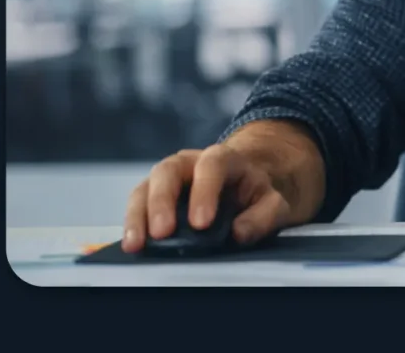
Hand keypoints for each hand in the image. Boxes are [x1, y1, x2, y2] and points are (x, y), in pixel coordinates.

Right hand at [122, 142, 298, 252]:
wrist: (243, 183)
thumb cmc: (255, 192)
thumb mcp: (272, 202)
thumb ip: (261, 217)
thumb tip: (238, 233)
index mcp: (222, 158)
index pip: (211, 166)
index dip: (204, 192)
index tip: (201, 224)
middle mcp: (189, 162)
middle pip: (167, 172)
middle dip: (161, 202)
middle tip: (161, 233)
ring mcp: (168, 178)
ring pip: (145, 187)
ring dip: (137, 216)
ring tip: (136, 244)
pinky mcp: (154, 195)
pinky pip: (138, 204)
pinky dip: (133, 224)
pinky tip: (132, 244)